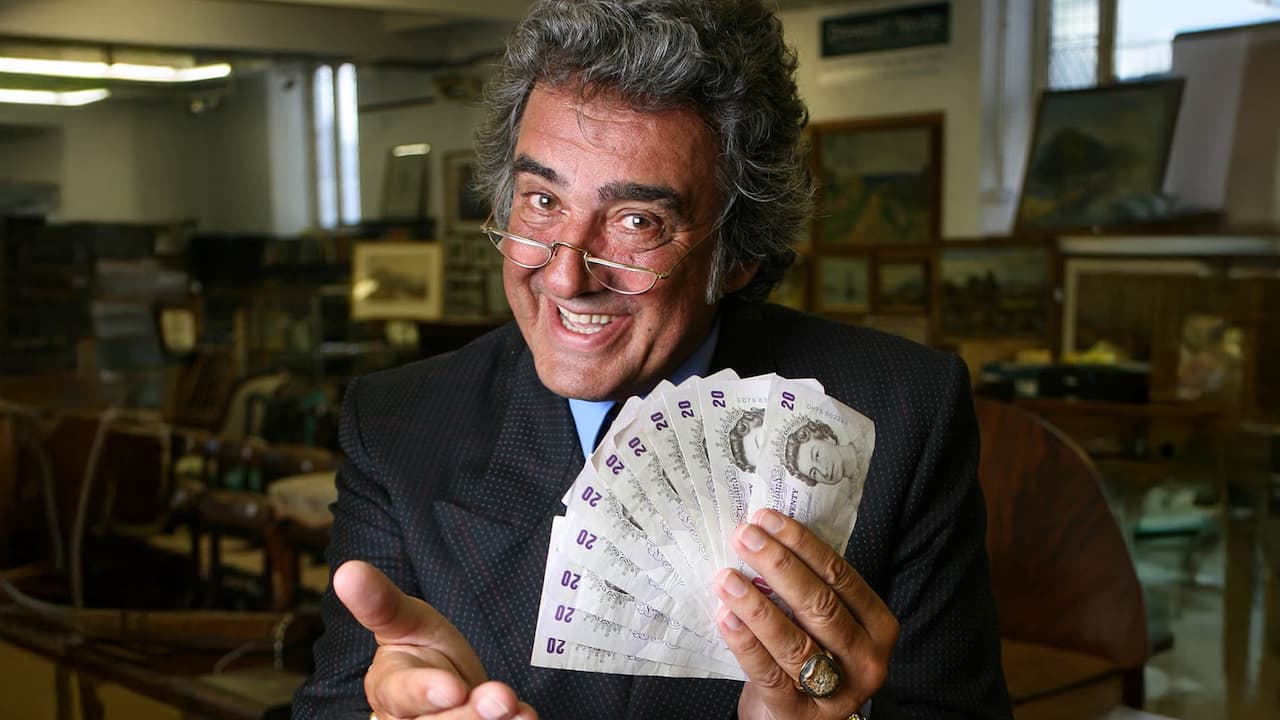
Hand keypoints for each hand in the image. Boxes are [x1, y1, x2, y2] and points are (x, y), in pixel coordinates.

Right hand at [334, 560, 538, 719]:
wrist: (446, 679)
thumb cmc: (419, 648)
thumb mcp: (403, 620)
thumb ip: (380, 603)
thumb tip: (347, 570)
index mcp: (389, 689)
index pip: (402, 695)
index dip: (426, 692)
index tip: (452, 688)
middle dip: (470, 713)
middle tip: (499, 697)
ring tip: (512, 704)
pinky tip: (525, 715)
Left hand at [713, 510, 898, 719]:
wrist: (798, 717)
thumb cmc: (810, 655)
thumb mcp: (823, 623)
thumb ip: (808, 588)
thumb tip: (765, 535)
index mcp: (878, 626)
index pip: (841, 576)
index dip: (802, 544)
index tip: (768, 519)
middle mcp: (866, 660)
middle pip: (820, 605)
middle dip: (779, 566)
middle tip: (745, 538)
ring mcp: (837, 692)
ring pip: (795, 641)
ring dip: (756, 604)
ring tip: (726, 577)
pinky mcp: (800, 714)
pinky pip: (769, 673)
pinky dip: (746, 642)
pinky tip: (726, 617)